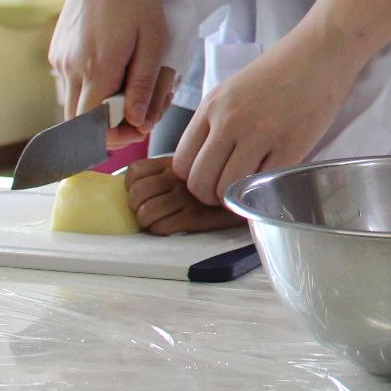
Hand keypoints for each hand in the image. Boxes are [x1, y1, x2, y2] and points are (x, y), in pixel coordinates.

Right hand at [50, 0, 171, 145]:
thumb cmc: (135, 0)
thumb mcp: (153, 40)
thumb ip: (143, 84)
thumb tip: (136, 121)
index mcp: (97, 69)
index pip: (94, 127)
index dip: (116, 136)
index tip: (139, 127)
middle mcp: (71, 69)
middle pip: (79, 123)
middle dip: (107, 128)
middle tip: (135, 116)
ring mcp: (59, 61)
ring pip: (73, 105)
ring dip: (98, 109)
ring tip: (127, 90)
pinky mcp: (56, 53)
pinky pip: (70, 85)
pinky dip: (89, 89)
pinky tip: (112, 71)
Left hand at [125, 157, 239, 234]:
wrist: (258, 189)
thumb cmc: (224, 179)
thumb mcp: (198, 162)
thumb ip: (172, 169)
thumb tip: (138, 188)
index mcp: (175, 161)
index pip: (135, 172)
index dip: (133, 187)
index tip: (147, 193)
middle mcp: (178, 177)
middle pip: (136, 194)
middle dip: (138, 206)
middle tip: (151, 209)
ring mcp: (186, 197)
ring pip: (145, 213)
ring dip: (149, 220)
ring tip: (163, 219)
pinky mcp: (195, 216)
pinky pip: (162, 227)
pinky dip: (163, 229)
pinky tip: (176, 225)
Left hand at [172, 27, 358, 205]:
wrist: (321, 51)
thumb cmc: (281, 70)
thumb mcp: (233, 89)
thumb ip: (216, 122)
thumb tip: (208, 162)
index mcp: (211, 106)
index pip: (181, 162)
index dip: (194, 178)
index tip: (211, 179)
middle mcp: (229, 121)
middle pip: (200, 182)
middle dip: (211, 196)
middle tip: (229, 192)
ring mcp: (260, 133)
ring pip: (228, 189)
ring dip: (237, 197)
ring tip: (252, 188)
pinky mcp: (291, 145)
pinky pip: (265, 185)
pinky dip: (266, 190)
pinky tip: (273, 178)